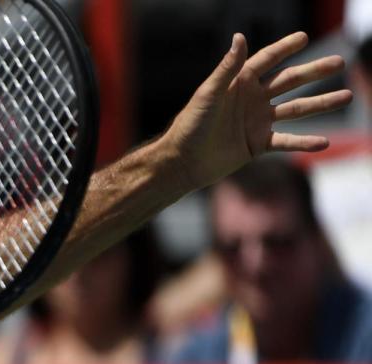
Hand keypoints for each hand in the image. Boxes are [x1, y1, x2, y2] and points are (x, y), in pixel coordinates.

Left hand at [164, 32, 351, 190]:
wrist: (183, 161)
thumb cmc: (190, 125)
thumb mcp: (210, 94)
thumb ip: (227, 68)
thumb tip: (240, 37)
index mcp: (239, 83)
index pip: (266, 61)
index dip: (284, 48)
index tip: (303, 37)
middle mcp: (252, 99)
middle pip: (289, 82)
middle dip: (313, 72)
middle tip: (339, 62)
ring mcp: (257, 121)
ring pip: (295, 109)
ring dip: (320, 104)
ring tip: (345, 96)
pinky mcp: (258, 144)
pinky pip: (286, 140)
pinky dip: (304, 141)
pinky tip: (324, 142)